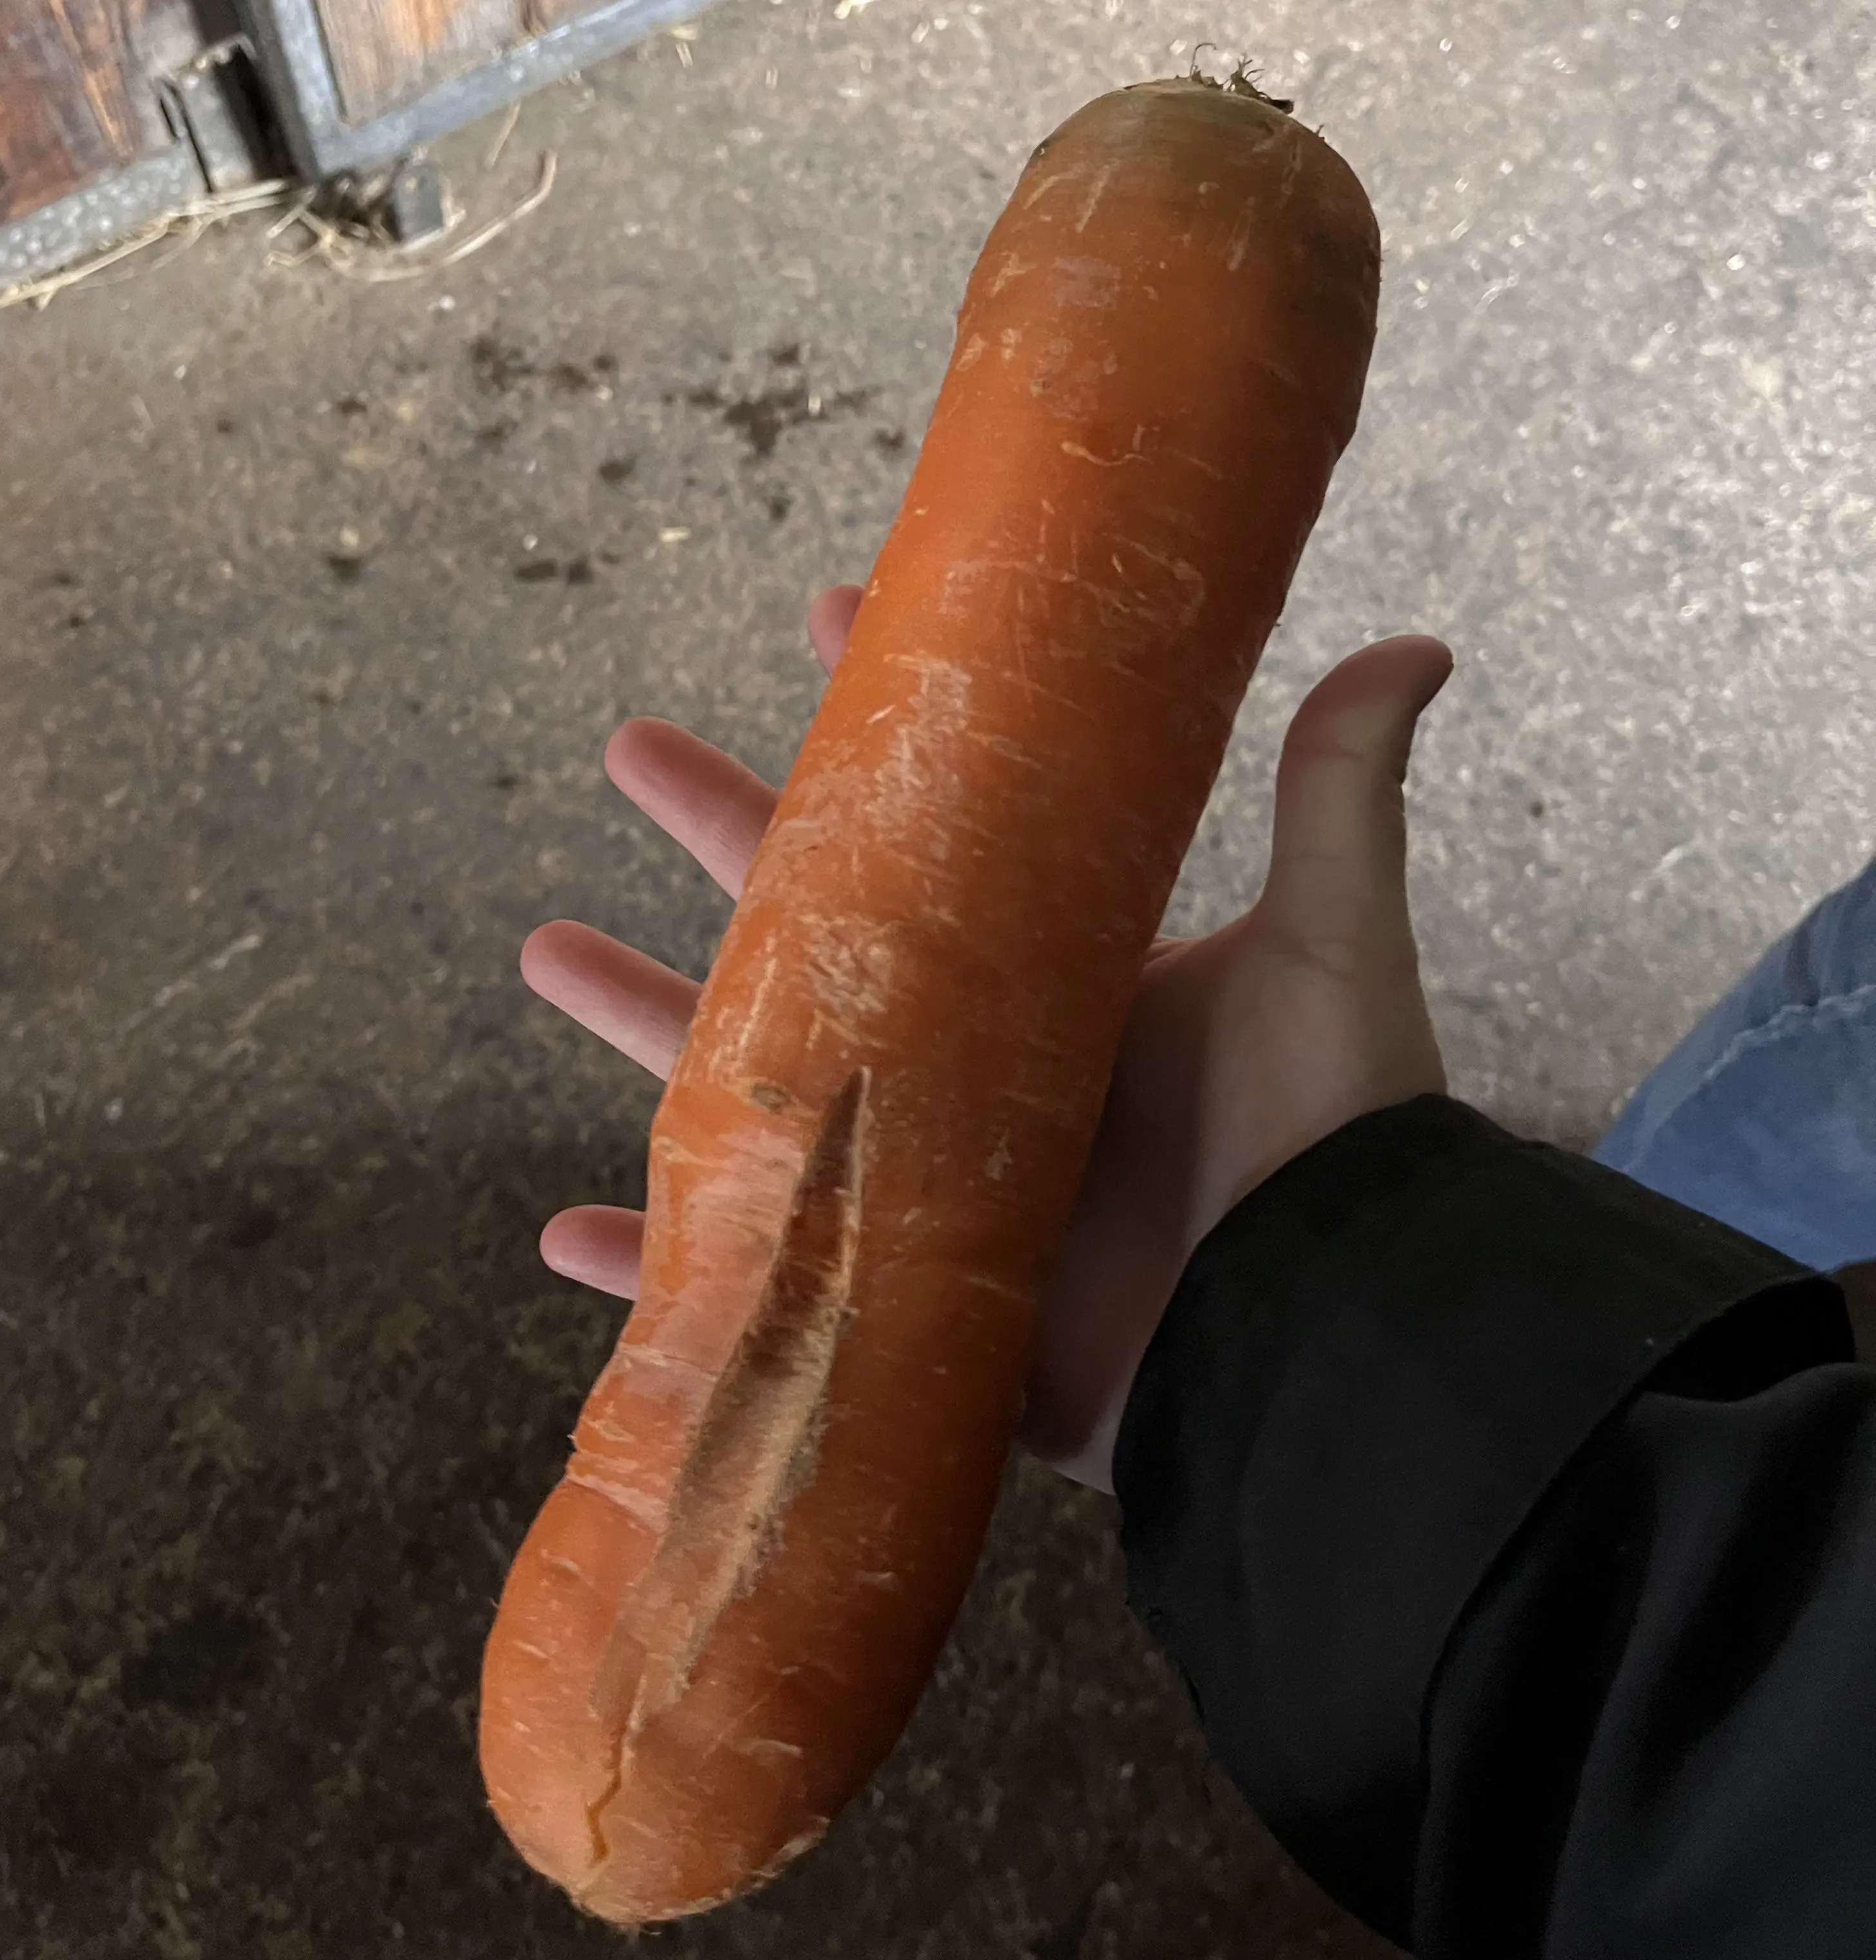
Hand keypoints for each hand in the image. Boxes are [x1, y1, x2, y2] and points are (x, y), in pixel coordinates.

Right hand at [523, 587, 1452, 1490]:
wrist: (1315, 1343)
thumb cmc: (1323, 1145)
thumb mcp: (1329, 950)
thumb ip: (1340, 798)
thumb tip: (1417, 642)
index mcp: (1060, 975)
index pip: (948, 823)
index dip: (882, 722)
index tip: (820, 616)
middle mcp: (980, 1064)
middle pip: (814, 926)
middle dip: (719, 833)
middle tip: (628, 749)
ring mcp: (925, 1180)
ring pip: (751, 1082)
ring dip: (642, 1018)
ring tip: (542, 950)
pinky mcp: (901, 1298)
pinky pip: (749, 1281)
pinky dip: (654, 1266)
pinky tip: (561, 1234)